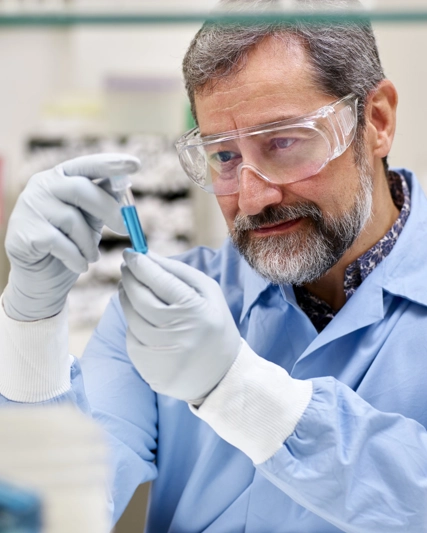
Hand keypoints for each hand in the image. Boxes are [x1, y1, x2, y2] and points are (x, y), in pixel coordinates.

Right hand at [3, 153, 139, 320]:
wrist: (40, 279)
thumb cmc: (68, 246)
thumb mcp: (89, 222)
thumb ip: (101, 203)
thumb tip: (121, 185)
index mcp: (60, 178)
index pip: (86, 165)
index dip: (111, 164)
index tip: (135, 165)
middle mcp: (41, 186)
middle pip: (81, 189)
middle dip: (109, 210)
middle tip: (126, 230)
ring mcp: (29, 207)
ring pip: (72, 219)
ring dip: (89, 244)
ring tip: (91, 257)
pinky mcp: (24, 232)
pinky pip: (60, 243)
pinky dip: (76, 258)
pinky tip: (79, 265)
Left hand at [119, 250, 241, 402]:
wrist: (221, 375)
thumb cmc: (213, 325)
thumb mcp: (209, 293)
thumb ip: (179, 271)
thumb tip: (147, 256)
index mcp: (195, 310)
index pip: (159, 281)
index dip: (140, 264)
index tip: (131, 253)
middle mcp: (177, 333)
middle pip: (139, 298)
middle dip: (129, 278)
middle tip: (127, 267)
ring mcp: (161, 353)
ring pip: (131, 318)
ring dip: (126, 298)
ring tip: (131, 289)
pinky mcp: (149, 369)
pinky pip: (132, 338)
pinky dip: (133, 324)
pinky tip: (143, 319)